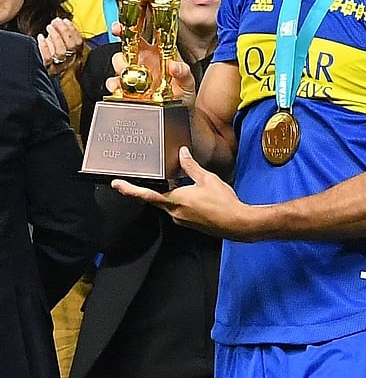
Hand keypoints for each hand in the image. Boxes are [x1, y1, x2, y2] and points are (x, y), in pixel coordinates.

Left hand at [37, 17, 83, 76]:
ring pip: (61, 51)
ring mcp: (58, 66)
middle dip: (64, 31)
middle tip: (56, 21)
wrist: (36, 73)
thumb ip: (64, 36)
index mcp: (75, 56)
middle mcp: (69, 62)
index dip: (73, 30)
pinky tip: (40, 37)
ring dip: (56, 36)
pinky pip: (47, 58)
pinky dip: (44, 46)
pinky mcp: (46, 69)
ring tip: (49, 27)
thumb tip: (62, 21)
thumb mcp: (59, 45)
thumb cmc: (49, 55)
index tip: (66, 20)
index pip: (79, 42)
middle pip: (71, 46)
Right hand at [105, 24, 197, 106]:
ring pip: (118, 68)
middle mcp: (142, 63)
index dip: (126, 29)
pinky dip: (115, 86)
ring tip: (130, 78)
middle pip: (123, 53)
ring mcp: (134, 77)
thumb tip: (175, 66)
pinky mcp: (128, 91)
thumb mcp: (187, 80)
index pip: (137, 36)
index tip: (119, 28)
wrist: (181, 110)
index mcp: (155, 53)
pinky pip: (115, 86)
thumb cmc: (183, 91)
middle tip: (129, 64)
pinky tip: (122, 89)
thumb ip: (183, 71)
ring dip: (120, 72)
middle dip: (122, 57)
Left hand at [112, 146, 260, 240]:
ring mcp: (181, 220)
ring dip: (172, 194)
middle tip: (152, 179)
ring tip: (184, 184)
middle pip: (156, 199)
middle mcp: (174, 212)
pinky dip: (181, 200)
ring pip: (169, 204)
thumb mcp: (207, 179)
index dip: (130, 189)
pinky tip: (194, 195)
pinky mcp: (189, 224)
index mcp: (176, 200)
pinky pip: (179, 210)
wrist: (237, 223)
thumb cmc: (223, 203)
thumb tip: (182, 153)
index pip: (146, 195)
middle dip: (154, 189)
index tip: (116, 184)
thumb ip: (191, 167)